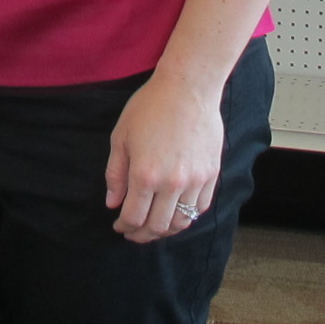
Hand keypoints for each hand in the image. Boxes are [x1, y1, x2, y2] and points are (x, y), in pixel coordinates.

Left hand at [103, 69, 223, 244]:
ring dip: (165, 231)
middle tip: (133, 232)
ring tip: (154, 226)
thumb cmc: (150, 107)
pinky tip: (175, 212)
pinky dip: (187, 216)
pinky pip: (200, 208)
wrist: (188, 88)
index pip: (134, 217)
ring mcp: (195, 181)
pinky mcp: (211, 175)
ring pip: (181, 222)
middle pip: (157, 226)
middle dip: (142, 235)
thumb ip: (115, 174)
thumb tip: (113, 203)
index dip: (124, 226)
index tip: (119, 225)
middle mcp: (171, 183)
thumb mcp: (121, 137)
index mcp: (145, 175)